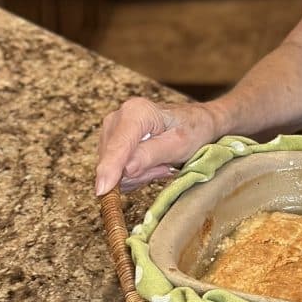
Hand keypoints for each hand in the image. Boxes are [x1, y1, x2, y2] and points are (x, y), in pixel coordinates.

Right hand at [94, 96, 217, 195]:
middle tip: (164, 167)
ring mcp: (113, 130)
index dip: (110, 169)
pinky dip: (134, 173)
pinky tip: (151, 163)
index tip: (103, 189)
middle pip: (113, 160)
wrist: (198, 122)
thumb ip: (151, 155)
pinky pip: (116, 170)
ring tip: (161, 163)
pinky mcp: (111, 143)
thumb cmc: (193, 130)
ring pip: (113, 168)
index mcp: (136, 111)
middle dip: (137, 172)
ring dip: (138, 174)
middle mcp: (118, 117)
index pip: (118, 146)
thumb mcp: (179, 145)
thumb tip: (126, 169)